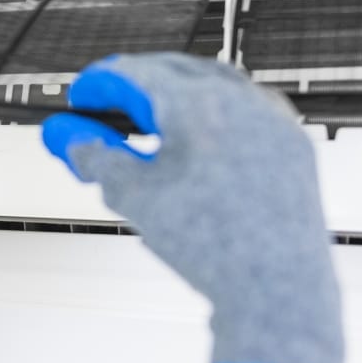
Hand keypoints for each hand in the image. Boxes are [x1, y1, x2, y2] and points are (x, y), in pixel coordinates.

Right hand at [42, 54, 344, 362]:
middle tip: (105, 109)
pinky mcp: (291, 144)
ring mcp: (272, 120)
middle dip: (134, 87)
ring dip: (174, 97)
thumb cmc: (214, 247)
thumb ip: (95, 157)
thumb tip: (70, 139)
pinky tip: (197, 141)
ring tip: (146, 124)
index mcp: (199, 103)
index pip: (135, 73)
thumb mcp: (134, 195)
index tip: (82, 97)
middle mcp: (242, 101)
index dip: (100, 84)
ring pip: (214, 87)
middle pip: (174, 73)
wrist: (274, 289)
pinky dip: (212, 115)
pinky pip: (245, 111)